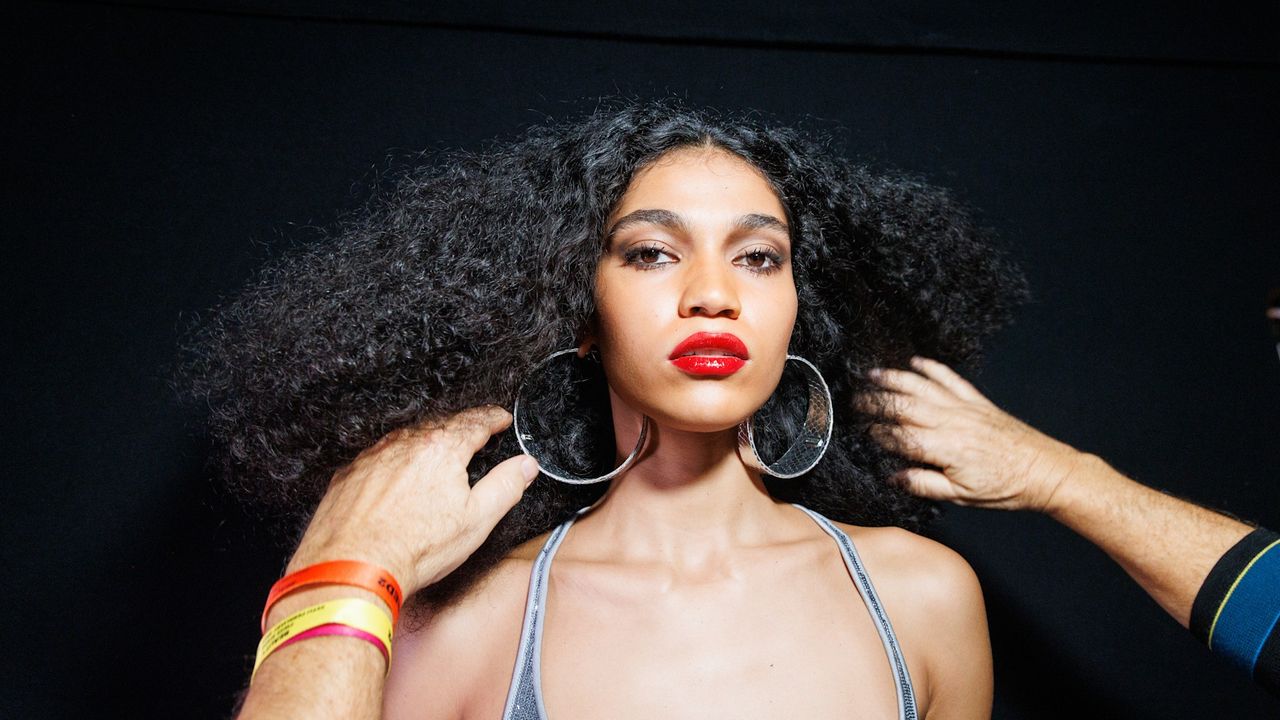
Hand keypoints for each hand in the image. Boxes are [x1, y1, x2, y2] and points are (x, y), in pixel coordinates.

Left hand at [286, 404, 538, 594]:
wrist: (353, 568)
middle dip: (459, 429)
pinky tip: (398, 482)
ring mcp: (373, 457)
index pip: (475, 422)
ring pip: (407, 441)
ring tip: (436, 459)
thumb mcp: (476, 520)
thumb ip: (505, 486)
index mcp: (441, 449)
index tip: (500, 418)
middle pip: (440, 427)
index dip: (492, 418)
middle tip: (474, 436)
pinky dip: (394, 463)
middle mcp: (405, 444)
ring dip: (425, 445)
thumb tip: (526, 465)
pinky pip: (378, 459)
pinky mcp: (350, 475)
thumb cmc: (415, 548)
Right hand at [857, 356, 1087, 512]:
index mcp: (945, 449)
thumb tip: (895, 477)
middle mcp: (951, 422)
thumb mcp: (962, 497)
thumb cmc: (1005, 487)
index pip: (901, 436)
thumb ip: (925, 484)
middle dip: (877, 401)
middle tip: (856, 399)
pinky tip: (916, 362)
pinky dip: (932, 368)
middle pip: (905, 405)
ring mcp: (964, 408)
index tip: (864, 431)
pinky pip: (950, 379)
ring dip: (895, 378)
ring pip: (923, 386)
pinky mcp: (977, 401)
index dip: (879, 433)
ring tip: (873, 374)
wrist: (1043, 469)